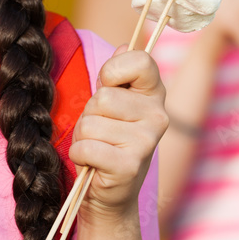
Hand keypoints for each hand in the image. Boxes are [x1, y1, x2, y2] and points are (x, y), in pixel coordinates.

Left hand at [68, 47, 167, 222]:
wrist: (109, 194)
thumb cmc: (106, 141)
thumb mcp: (109, 104)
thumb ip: (116, 76)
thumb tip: (125, 45)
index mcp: (154, 95)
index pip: (141, 60)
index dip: (114, 71)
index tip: (109, 87)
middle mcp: (158, 116)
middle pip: (103, 97)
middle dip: (90, 114)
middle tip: (100, 131)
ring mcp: (147, 142)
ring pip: (90, 123)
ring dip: (83, 138)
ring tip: (98, 148)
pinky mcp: (130, 165)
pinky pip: (87, 147)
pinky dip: (80, 155)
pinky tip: (93, 164)